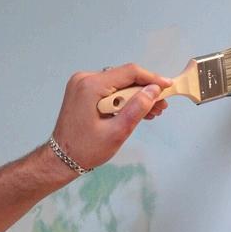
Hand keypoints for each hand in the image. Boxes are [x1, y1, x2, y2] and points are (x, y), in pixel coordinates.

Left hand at [51, 63, 172, 173]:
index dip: (152, 79)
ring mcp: (82, 84)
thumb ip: (137, 109)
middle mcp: (84, 79)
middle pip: (124, 77)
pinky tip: (137, 110)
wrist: (61, 159)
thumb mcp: (117, 132)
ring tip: (153, 111)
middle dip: (145, 90)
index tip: (169, 86)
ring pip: (118, 83)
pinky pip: (109, 89)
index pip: (129, 72)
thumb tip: (154, 90)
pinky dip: (123, 99)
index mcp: (90, 86)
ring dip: (136, 96)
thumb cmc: (86, 149)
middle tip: (162, 106)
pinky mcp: (83, 91)